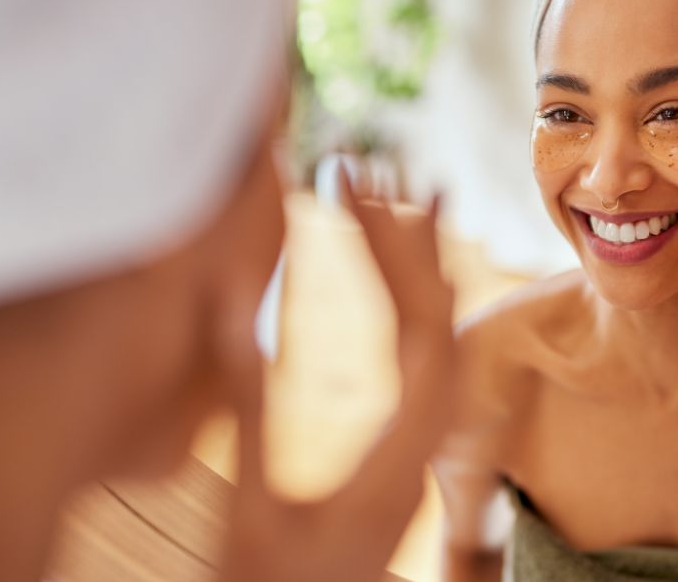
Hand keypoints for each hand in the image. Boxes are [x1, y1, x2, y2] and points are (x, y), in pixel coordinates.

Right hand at [220, 158, 456, 581]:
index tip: (353, 187)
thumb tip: (235, 305)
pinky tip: (394, 283)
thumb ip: (250, 407)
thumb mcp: (250, 510)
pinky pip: (426, 370)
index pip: (418, 329)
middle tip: (386, 167)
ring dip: (419, 271)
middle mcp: (425, 453)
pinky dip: (411, 312)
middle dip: (411, 240)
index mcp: (397, 461)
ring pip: (441, 345)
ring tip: (400, 202)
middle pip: (441, 324)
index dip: (393, 249)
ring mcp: (419, 457)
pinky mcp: (404, 460)